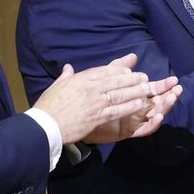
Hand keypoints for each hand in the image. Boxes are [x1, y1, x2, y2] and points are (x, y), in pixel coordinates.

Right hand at [31, 53, 157, 145]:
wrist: (46, 125)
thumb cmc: (48, 105)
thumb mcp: (56, 86)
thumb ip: (66, 76)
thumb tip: (68, 68)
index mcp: (80, 79)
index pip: (104, 71)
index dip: (119, 70)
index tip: (128, 70)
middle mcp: (90, 89)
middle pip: (116, 81)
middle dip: (132, 79)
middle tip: (144, 77)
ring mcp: (95, 103)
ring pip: (120, 94)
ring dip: (136, 91)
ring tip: (147, 89)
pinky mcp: (98, 117)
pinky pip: (117, 110)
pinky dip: (129, 106)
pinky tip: (139, 104)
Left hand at [84, 75, 182, 143]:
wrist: (78, 118)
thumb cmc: (93, 101)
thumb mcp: (106, 80)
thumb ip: (118, 69)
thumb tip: (133, 56)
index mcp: (135, 97)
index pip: (153, 90)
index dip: (164, 85)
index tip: (174, 79)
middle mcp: (138, 109)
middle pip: (158, 102)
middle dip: (169, 95)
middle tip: (178, 89)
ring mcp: (135, 121)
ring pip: (155, 115)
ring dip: (165, 107)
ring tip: (171, 99)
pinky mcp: (129, 131)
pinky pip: (144, 129)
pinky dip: (153, 124)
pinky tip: (158, 116)